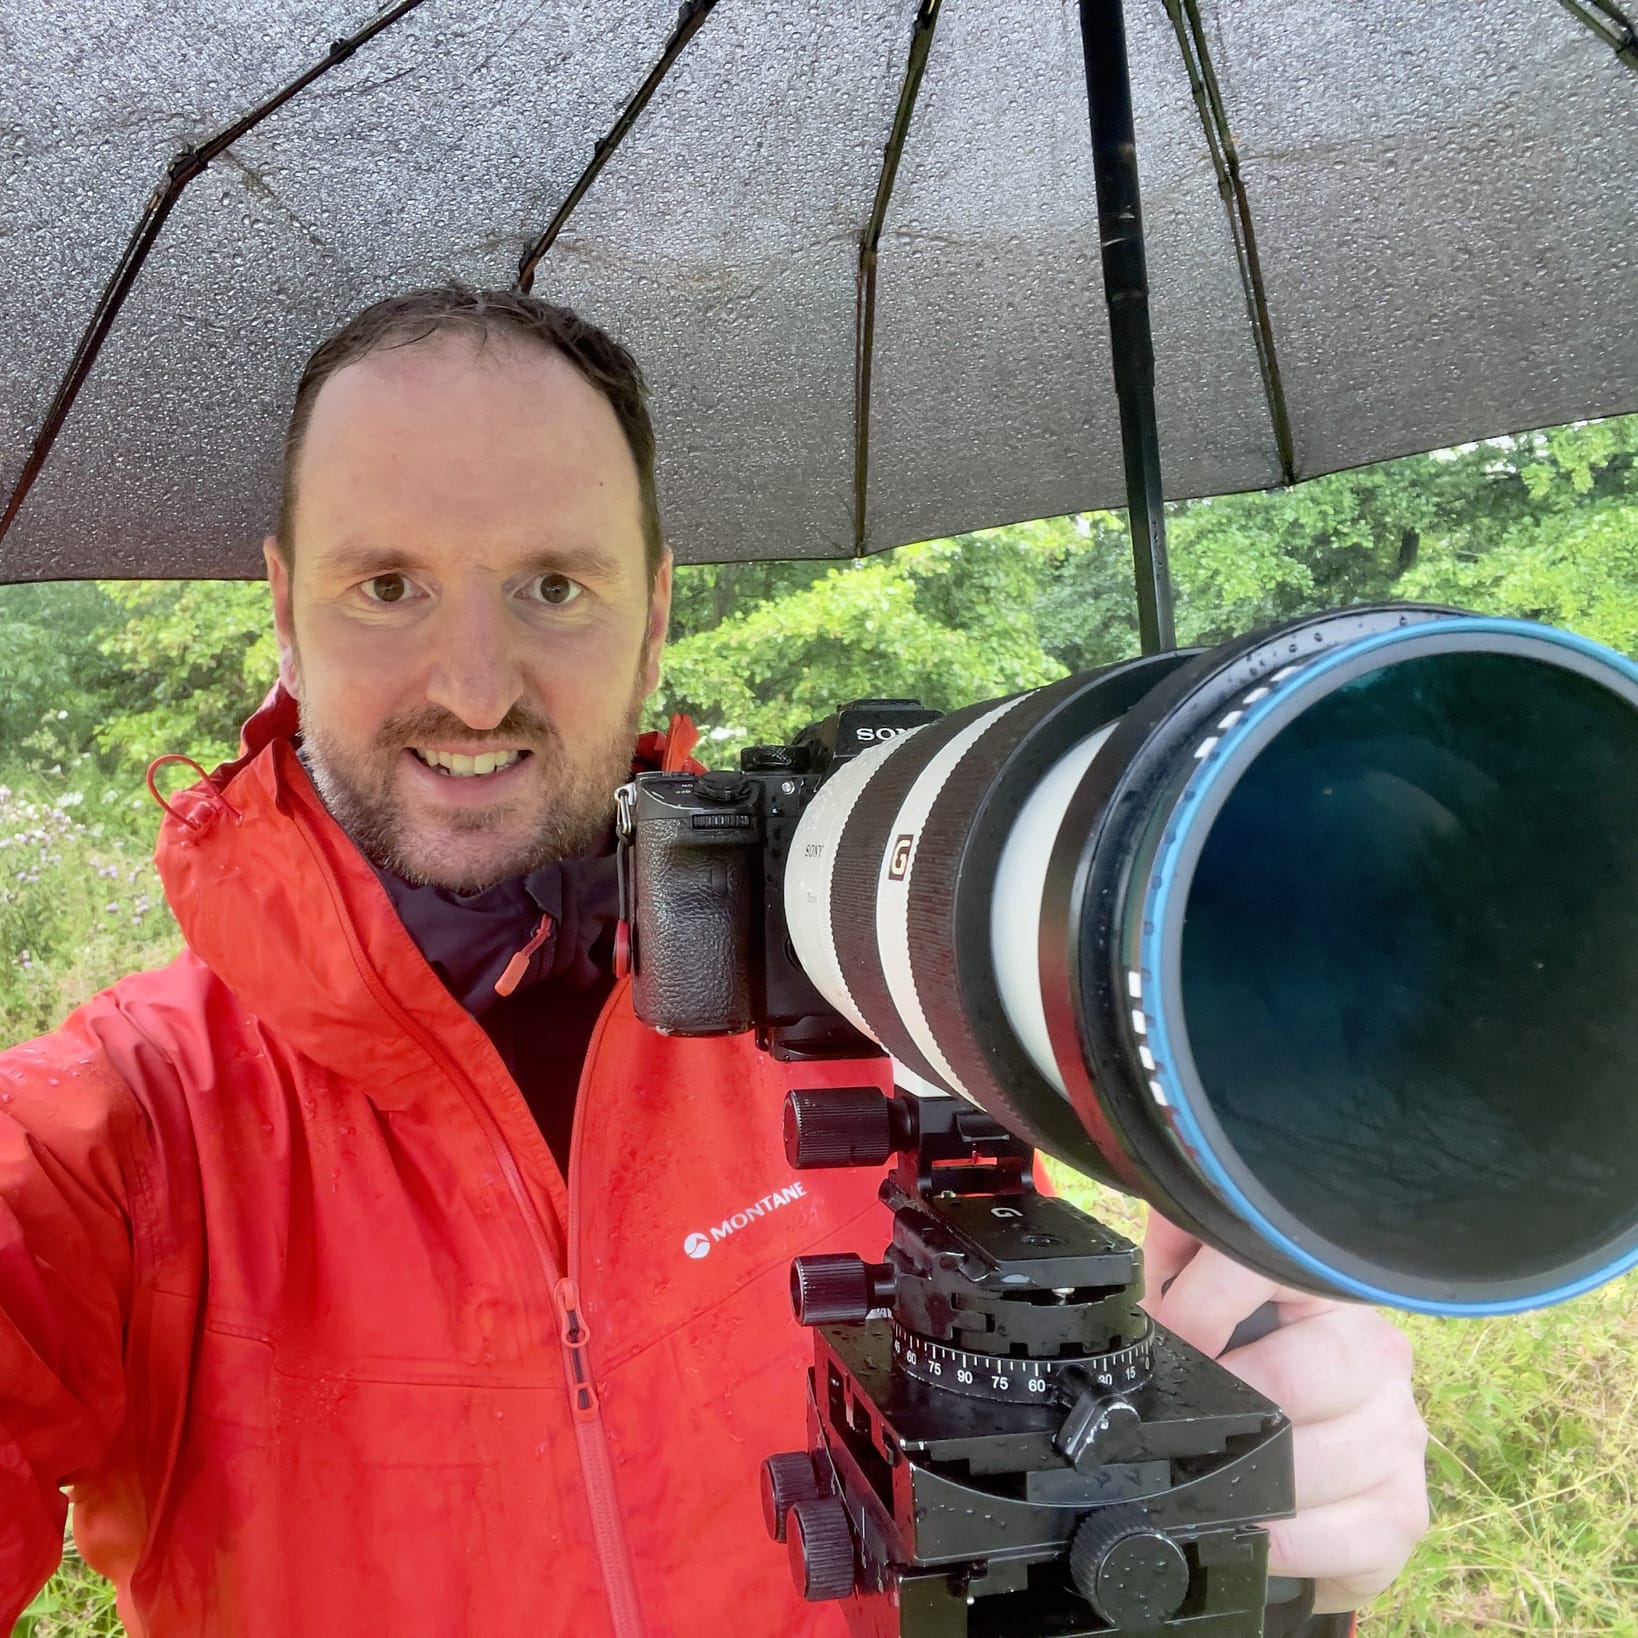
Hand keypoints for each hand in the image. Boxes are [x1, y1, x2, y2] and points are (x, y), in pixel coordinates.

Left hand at [1137, 1210, 1431, 1614]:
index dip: (1203, 1304)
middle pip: (1299, 1376)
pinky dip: (1285, 1540)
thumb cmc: (1254, 1358)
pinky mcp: (1405, 1511)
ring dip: (1248, 1477)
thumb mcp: (1207, 1290)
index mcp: (1326, 1289)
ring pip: (1316, 1463)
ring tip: (1213, 1473)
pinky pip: (1344, 1538)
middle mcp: (1376, 1354)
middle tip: (1184, 1418)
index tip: (1169, 1336)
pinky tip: (1257, 1526)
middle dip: (1228, 1401)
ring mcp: (1399, 1435)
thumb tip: (1159, 1226)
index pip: (1269, 1268)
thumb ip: (1181, 1250)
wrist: (1318, 1451)